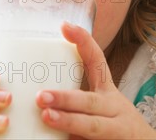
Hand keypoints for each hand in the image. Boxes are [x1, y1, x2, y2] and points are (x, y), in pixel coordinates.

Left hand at [35, 22, 155, 139]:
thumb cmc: (115, 126)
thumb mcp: (101, 107)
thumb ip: (78, 101)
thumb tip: (39, 93)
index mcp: (108, 93)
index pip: (97, 62)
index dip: (83, 42)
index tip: (65, 26)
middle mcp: (113, 108)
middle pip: (90, 100)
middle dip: (65, 97)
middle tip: (41, 95)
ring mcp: (116, 129)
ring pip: (92, 125)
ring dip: (69, 121)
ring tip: (47, 116)